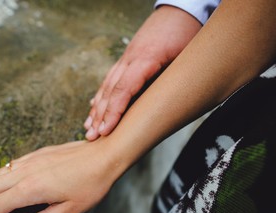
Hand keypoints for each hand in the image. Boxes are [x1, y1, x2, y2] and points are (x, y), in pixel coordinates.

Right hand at [84, 5, 200, 140]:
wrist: (180, 8)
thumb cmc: (186, 32)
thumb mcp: (185, 56)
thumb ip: (172, 79)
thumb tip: (168, 106)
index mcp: (145, 59)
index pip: (124, 89)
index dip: (114, 112)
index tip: (106, 130)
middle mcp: (130, 59)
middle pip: (111, 90)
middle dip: (100, 115)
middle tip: (92, 136)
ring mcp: (127, 57)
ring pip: (107, 84)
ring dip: (97, 107)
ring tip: (88, 126)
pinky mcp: (128, 56)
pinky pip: (111, 77)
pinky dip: (102, 94)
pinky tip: (95, 105)